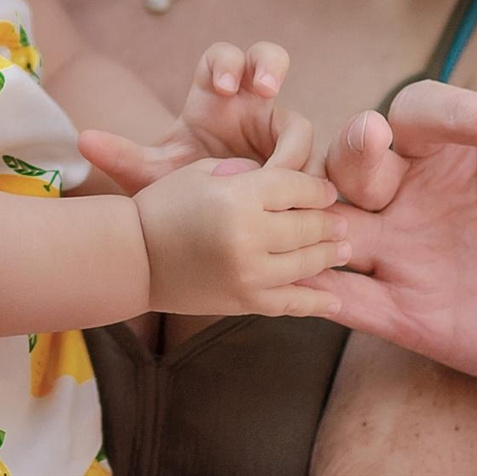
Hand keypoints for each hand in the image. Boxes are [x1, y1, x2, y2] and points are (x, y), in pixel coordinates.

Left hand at [79, 40, 314, 193]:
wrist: (207, 225)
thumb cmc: (181, 185)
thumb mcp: (154, 175)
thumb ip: (123, 158)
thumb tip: (83, 141)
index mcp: (212, 98)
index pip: (220, 59)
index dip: (225, 64)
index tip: (224, 88)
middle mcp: (250, 105)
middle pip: (268, 59)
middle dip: (269, 64)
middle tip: (265, 87)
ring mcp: (277, 133)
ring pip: (299, 116)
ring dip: (297, 135)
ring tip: (288, 162)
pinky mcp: (298, 167)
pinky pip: (313, 162)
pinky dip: (310, 176)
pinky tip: (301, 196)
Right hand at [131, 154, 342, 317]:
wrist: (133, 257)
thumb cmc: (164, 206)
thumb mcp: (202, 173)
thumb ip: (249, 173)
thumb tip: (292, 183)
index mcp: (238, 196)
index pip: (296, 187)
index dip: (317, 188)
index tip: (327, 191)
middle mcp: (249, 235)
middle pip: (308, 225)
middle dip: (330, 222)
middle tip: (343, 222)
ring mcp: (249, 273)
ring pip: (308, 263)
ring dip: (330, 255)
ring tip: (343, 250)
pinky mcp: (245, 302)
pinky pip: (292, 303)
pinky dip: (317, 302)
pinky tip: (334, 299)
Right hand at [320, 72, 476, 390]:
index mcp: (451, 144)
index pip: (421, 109)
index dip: (454, 110)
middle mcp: (413, 190)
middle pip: (350, 157)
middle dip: (353, 147)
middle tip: (374, 138)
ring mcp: (404, 251)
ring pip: (334, 221)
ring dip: (318, 214)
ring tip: (331, 216)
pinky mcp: (407, 312)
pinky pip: (346, 298)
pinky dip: (315, 289)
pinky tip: (304, 283)